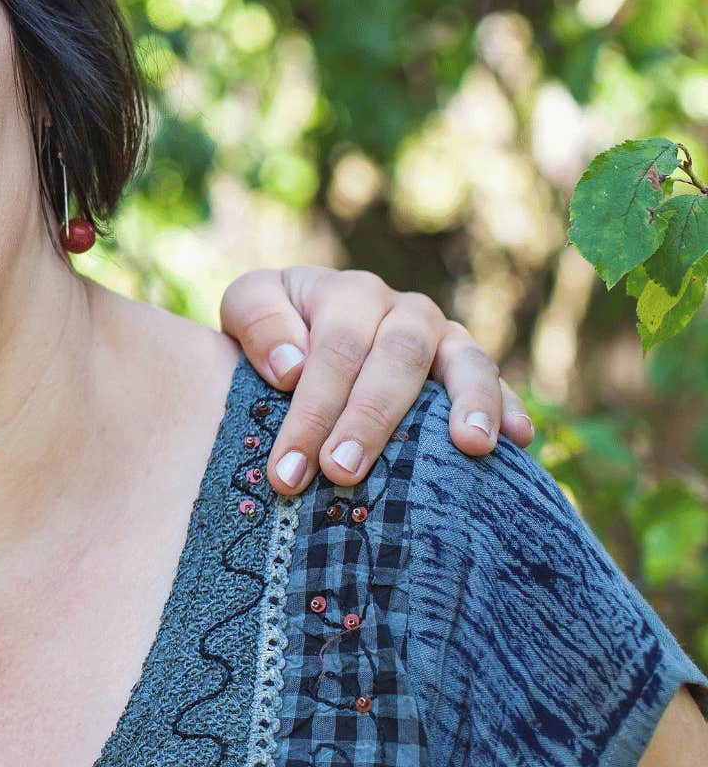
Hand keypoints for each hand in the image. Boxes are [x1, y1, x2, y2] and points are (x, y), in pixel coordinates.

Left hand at [219, 266, 535, 493]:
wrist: (303, 335)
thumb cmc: (272, 332)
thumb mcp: (248, 307)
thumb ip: (258, 322)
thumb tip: (291, 366)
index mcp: (346, 293)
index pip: (333, 350)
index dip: (311, 410)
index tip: (288, 469)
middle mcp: (400, 310)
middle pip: (396, 357)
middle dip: (369, 419)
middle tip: (342, 473)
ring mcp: (442, 337)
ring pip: (464, 358)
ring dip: (468, 401)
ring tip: (470, 446)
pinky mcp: (467, 368)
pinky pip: (497, 382)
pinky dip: (509, 406)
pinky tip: (519, 440)